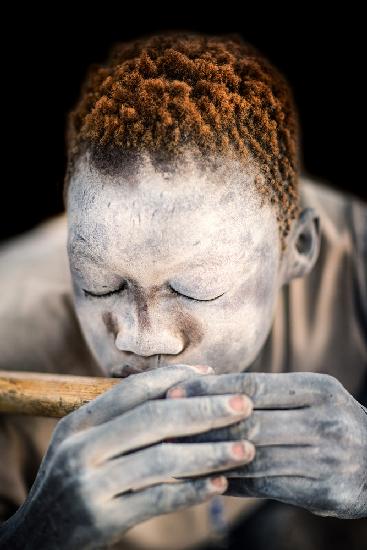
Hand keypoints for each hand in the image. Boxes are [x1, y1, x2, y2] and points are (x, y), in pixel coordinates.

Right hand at [0, 364, 254, 549]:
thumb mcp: (84, 444)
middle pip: (154, 419)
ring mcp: (91, 484)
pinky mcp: (102, 519)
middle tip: (243, 406)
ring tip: (245, 449)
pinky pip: (156, 501)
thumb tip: (180, 392)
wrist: (35, 539)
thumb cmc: (73, 482)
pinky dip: (191, 492)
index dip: (177, 379)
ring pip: (161, 460)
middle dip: (204, 409)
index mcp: (79, 422)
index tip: (213, 376)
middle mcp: (83, 448)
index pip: (134, 389)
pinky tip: (220, 485)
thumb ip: (121, 420)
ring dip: (209, 453)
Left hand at [166, 371, 366, 518]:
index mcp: (318, 389)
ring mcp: (327, 458)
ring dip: (208, 455)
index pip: (252, 385)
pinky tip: (206, 478)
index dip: (209, 389)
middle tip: (163, 423)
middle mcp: (324, 420)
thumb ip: (271, 395)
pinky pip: (264, 486)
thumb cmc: (335, 423)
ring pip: (252, 456)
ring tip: (174, 453)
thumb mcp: (313, 397)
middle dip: (200, 422)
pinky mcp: (323, 492)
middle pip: (248, 420)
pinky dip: (231, 481)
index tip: (173, 390)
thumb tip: (212, 389)